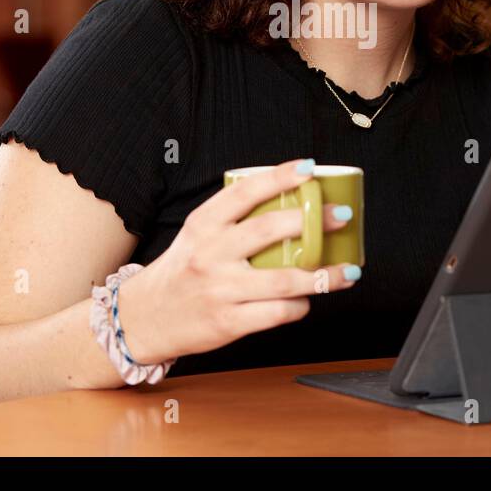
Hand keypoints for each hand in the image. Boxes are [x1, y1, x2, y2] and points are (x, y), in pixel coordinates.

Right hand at [114, 158, 358, 363]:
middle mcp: (210, 254)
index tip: (309, 168)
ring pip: (283, 279)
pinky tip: (308, 301)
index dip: (279, 176)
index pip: (244, 192)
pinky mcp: (228, 322)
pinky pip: (277, 313)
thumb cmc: (181, 272)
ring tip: (347, 271)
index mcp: (203, 225)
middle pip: (268, 230)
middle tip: (340, 216)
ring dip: (323, 275)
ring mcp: (220, 289)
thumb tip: (291, 206)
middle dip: (313, 221)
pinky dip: (300, 306)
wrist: (143, 319)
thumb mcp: (196, 236)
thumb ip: (232, 222)